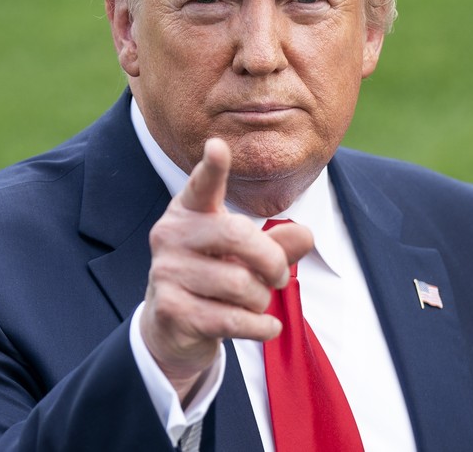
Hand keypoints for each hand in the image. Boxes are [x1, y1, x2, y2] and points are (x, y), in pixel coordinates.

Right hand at [140, 138, 313, 402]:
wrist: (172, 326)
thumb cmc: (215, 277)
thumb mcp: (246, 256)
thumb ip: (277, 244)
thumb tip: (306, 236)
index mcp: (189, 211)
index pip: (202, 185)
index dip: (212, 167)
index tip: (218, 146)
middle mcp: (170, 235)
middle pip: (238, 235)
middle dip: (272, 261)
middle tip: (280, 278)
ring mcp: (165, 272)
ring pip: (239, 284)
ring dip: (261, 299)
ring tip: (256, 302)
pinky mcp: (170, 309)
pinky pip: (231, 319)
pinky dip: (259, 326)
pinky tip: (267, 326)